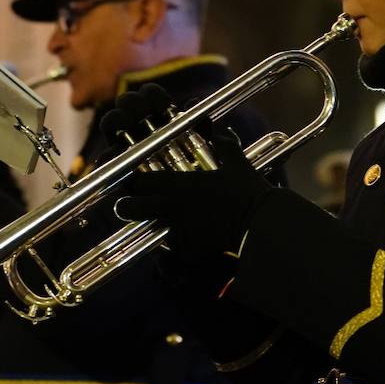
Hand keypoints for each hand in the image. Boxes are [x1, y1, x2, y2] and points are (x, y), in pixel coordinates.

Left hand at [114, 124, 273, 287]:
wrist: (258, 224)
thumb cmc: (246, 190)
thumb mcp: (236, 163)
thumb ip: (225, 146)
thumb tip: (221, 134)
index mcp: (179, 184)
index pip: (140, 181)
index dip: (134, 181)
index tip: (137, 180)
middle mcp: (171, 207)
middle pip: (129, 208)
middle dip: (126, 206)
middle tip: (130, 205)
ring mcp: (177, 230)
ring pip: (146, 228)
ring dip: (148, 224)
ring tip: (153, 222)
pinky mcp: (187, 249)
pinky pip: (171, 246)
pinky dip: (173, 242)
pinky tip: (182, 237)